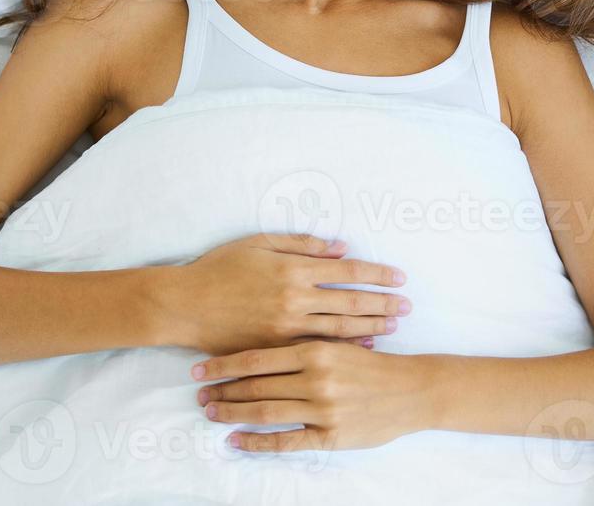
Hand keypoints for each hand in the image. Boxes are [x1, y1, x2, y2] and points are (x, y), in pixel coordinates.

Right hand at [169, 233, 411, 355]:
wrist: (184, 306)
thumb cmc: (219, 269)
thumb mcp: (259, 243)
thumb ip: (302, 245)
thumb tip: (341, 248)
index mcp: (292, 269)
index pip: (346, 271)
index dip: (376, 274)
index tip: (398, 277)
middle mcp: (295, 299)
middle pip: (350, 303)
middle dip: (383, 303)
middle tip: (408, 305)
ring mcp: (286, 328)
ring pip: (340, 329)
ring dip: (371, 327)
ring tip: (394, 324)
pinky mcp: (276, 349)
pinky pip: (318, 350)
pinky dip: (344, 348)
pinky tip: (363, 347)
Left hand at [190, 339, 432, 452]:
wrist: (412, 390)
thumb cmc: (373, 363)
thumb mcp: (339, 339)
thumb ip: (307, 334)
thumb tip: (268, 329)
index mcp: (314, 349)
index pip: (257, 358)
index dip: (224, 365)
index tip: (200, 369)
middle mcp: (315, 378)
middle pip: (256, 385)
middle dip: (223, 390)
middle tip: (198, 392)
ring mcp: (322, 409)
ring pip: (266, 412)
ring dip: (233, 413)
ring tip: (211, 413)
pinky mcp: (330, 435)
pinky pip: (286, 441)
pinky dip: (257, 442)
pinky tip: (236, 441)